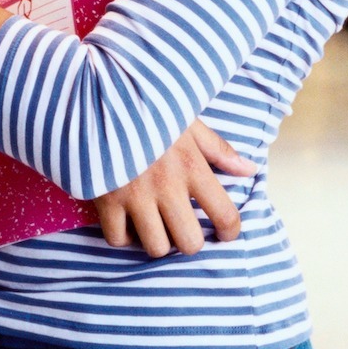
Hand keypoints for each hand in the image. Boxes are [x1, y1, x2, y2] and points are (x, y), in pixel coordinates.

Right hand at [94, 121, 257, 256]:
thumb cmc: (147, 111)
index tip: (225, 234)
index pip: (225, 214)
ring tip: (155, 228)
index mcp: (192, 167)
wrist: (98, 101)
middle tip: (183, 230)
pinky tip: (127, 223)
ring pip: (156, 247)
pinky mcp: (105, 200)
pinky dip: (123, 236)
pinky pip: (117, 238)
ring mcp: (134, 196)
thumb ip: (218, 150)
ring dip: (158, 242)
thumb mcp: (187, 123)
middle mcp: (166, 187)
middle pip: (189, 242)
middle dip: (190, 242)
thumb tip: (249, 170)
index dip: (230, 232)